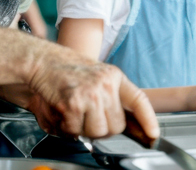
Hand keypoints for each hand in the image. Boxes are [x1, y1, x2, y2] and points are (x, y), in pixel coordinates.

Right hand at [25, 49, 158, 139]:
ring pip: (97, 132)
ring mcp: (90, 94)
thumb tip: (128, 126)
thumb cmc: (67, 70)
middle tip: (87, 115)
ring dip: (84, 129)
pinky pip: (75, 131)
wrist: (43, 61)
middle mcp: (105, 85)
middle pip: (116, 126)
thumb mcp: (97, 76)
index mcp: (114, 77)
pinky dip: (67, 128)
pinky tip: (63, 111)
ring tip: (74, 112)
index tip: (153, 134)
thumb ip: (111, 97)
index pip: (138, 100)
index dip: (148, 119)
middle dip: (102, 128)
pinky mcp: (73, 104)